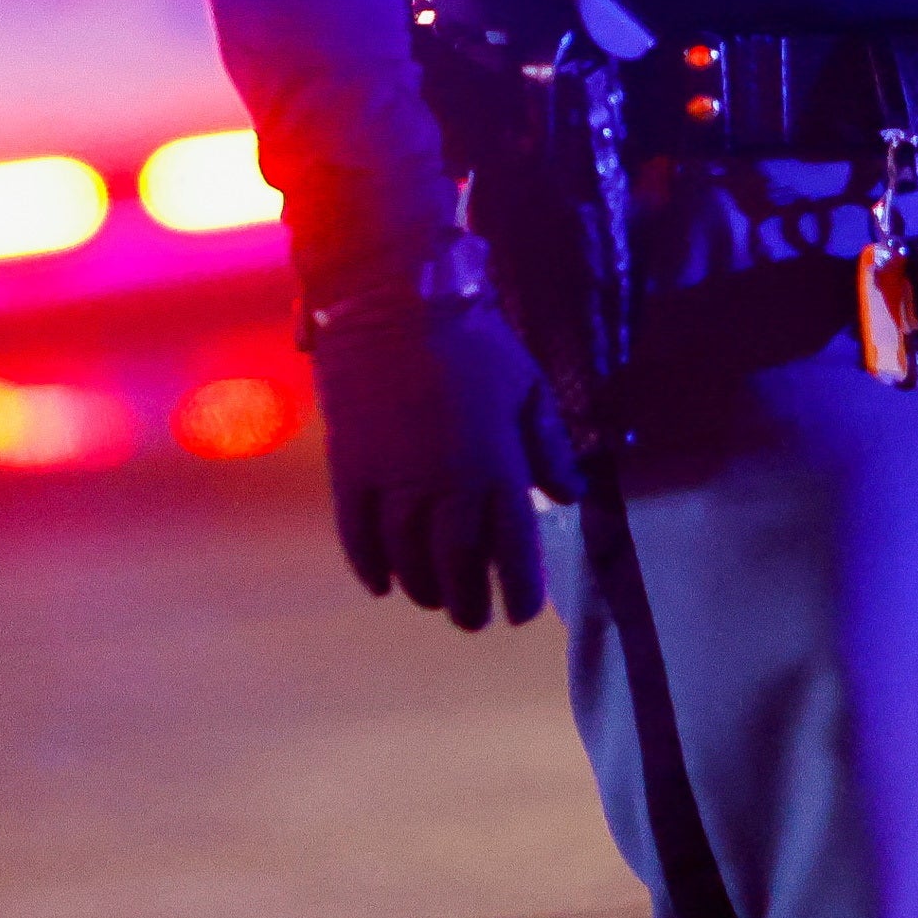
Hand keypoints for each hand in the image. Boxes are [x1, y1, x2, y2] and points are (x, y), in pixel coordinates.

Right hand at [308, 292, 569, 629]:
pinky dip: (368, 565)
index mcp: (496, 466)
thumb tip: (567, 495)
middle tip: (474, 618)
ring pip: (406, 558)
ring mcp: (393, 479)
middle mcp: (445, 484)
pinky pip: (356, 533)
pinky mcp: (351, 468)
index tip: (521, 612)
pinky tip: (381, 583)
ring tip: (433, 598)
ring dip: (422, 588)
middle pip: (455, 567)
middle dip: (468, 602)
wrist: (393, 299)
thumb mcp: (528, 388)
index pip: (512, 551)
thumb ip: (549, 447)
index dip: (518, 591)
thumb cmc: (473, 342)